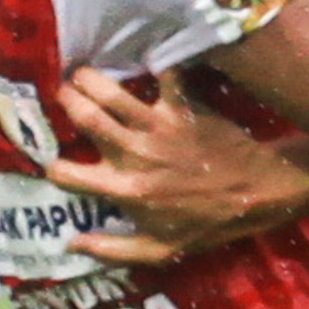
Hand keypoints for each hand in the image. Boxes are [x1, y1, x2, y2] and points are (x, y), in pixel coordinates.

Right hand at [50, 65, 308, 265]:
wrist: (256, 194)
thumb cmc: (207, 224)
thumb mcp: (160, 251)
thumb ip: (113, 249)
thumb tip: (71, 243)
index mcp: (124, 190)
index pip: (67, 174)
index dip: (52, 166)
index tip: (51, 158)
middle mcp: (134, 154)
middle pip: (85, 117)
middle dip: (65, 100)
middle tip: (61, 93)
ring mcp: (158, 127)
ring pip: (112, 92)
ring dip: (90, 78)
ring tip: (82, 74)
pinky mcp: (183, 108)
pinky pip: (165, 76)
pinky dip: (155, 63)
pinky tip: (144, 56)